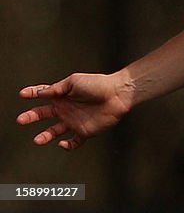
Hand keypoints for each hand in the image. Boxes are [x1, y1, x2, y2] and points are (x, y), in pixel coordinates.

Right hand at [17, 73, 132, 150]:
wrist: (117, 94)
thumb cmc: (98, 84)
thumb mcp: (74, 81)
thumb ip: (57, 88)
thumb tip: (42, 92)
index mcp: (63, 95)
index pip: (44, 94)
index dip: (33, 94)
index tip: (22, 94)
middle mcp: (67, 108)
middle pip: (44, 114)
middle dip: (32, 116)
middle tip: (21, 119)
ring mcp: (74, 120)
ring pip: (55, 131)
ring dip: (45, 136)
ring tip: (37, 139)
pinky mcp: (84, 131)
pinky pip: (73, 142)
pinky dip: (67, 146)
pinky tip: (62, 144)